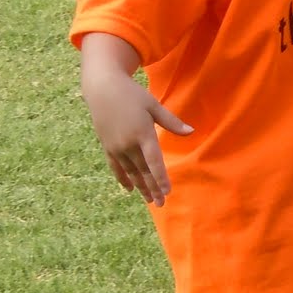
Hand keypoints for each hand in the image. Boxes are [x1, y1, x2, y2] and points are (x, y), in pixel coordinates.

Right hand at [83, 70, 191, 205]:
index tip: (167, 192)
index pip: (154, 161)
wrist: (102, 87)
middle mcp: (127, 144)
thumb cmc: (132, 94)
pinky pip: (115, 167)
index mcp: (142, 134)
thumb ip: (172, 122)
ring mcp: (115, 146)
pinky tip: (130, 189)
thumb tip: (191, 132)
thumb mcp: (153, 105)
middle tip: (161, 204)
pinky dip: (123, 179)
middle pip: (142, 171)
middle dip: (152, 188)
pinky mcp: (107, 146)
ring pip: (130, 172)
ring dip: (140, 187)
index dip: (160, 178)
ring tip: (149, 201)